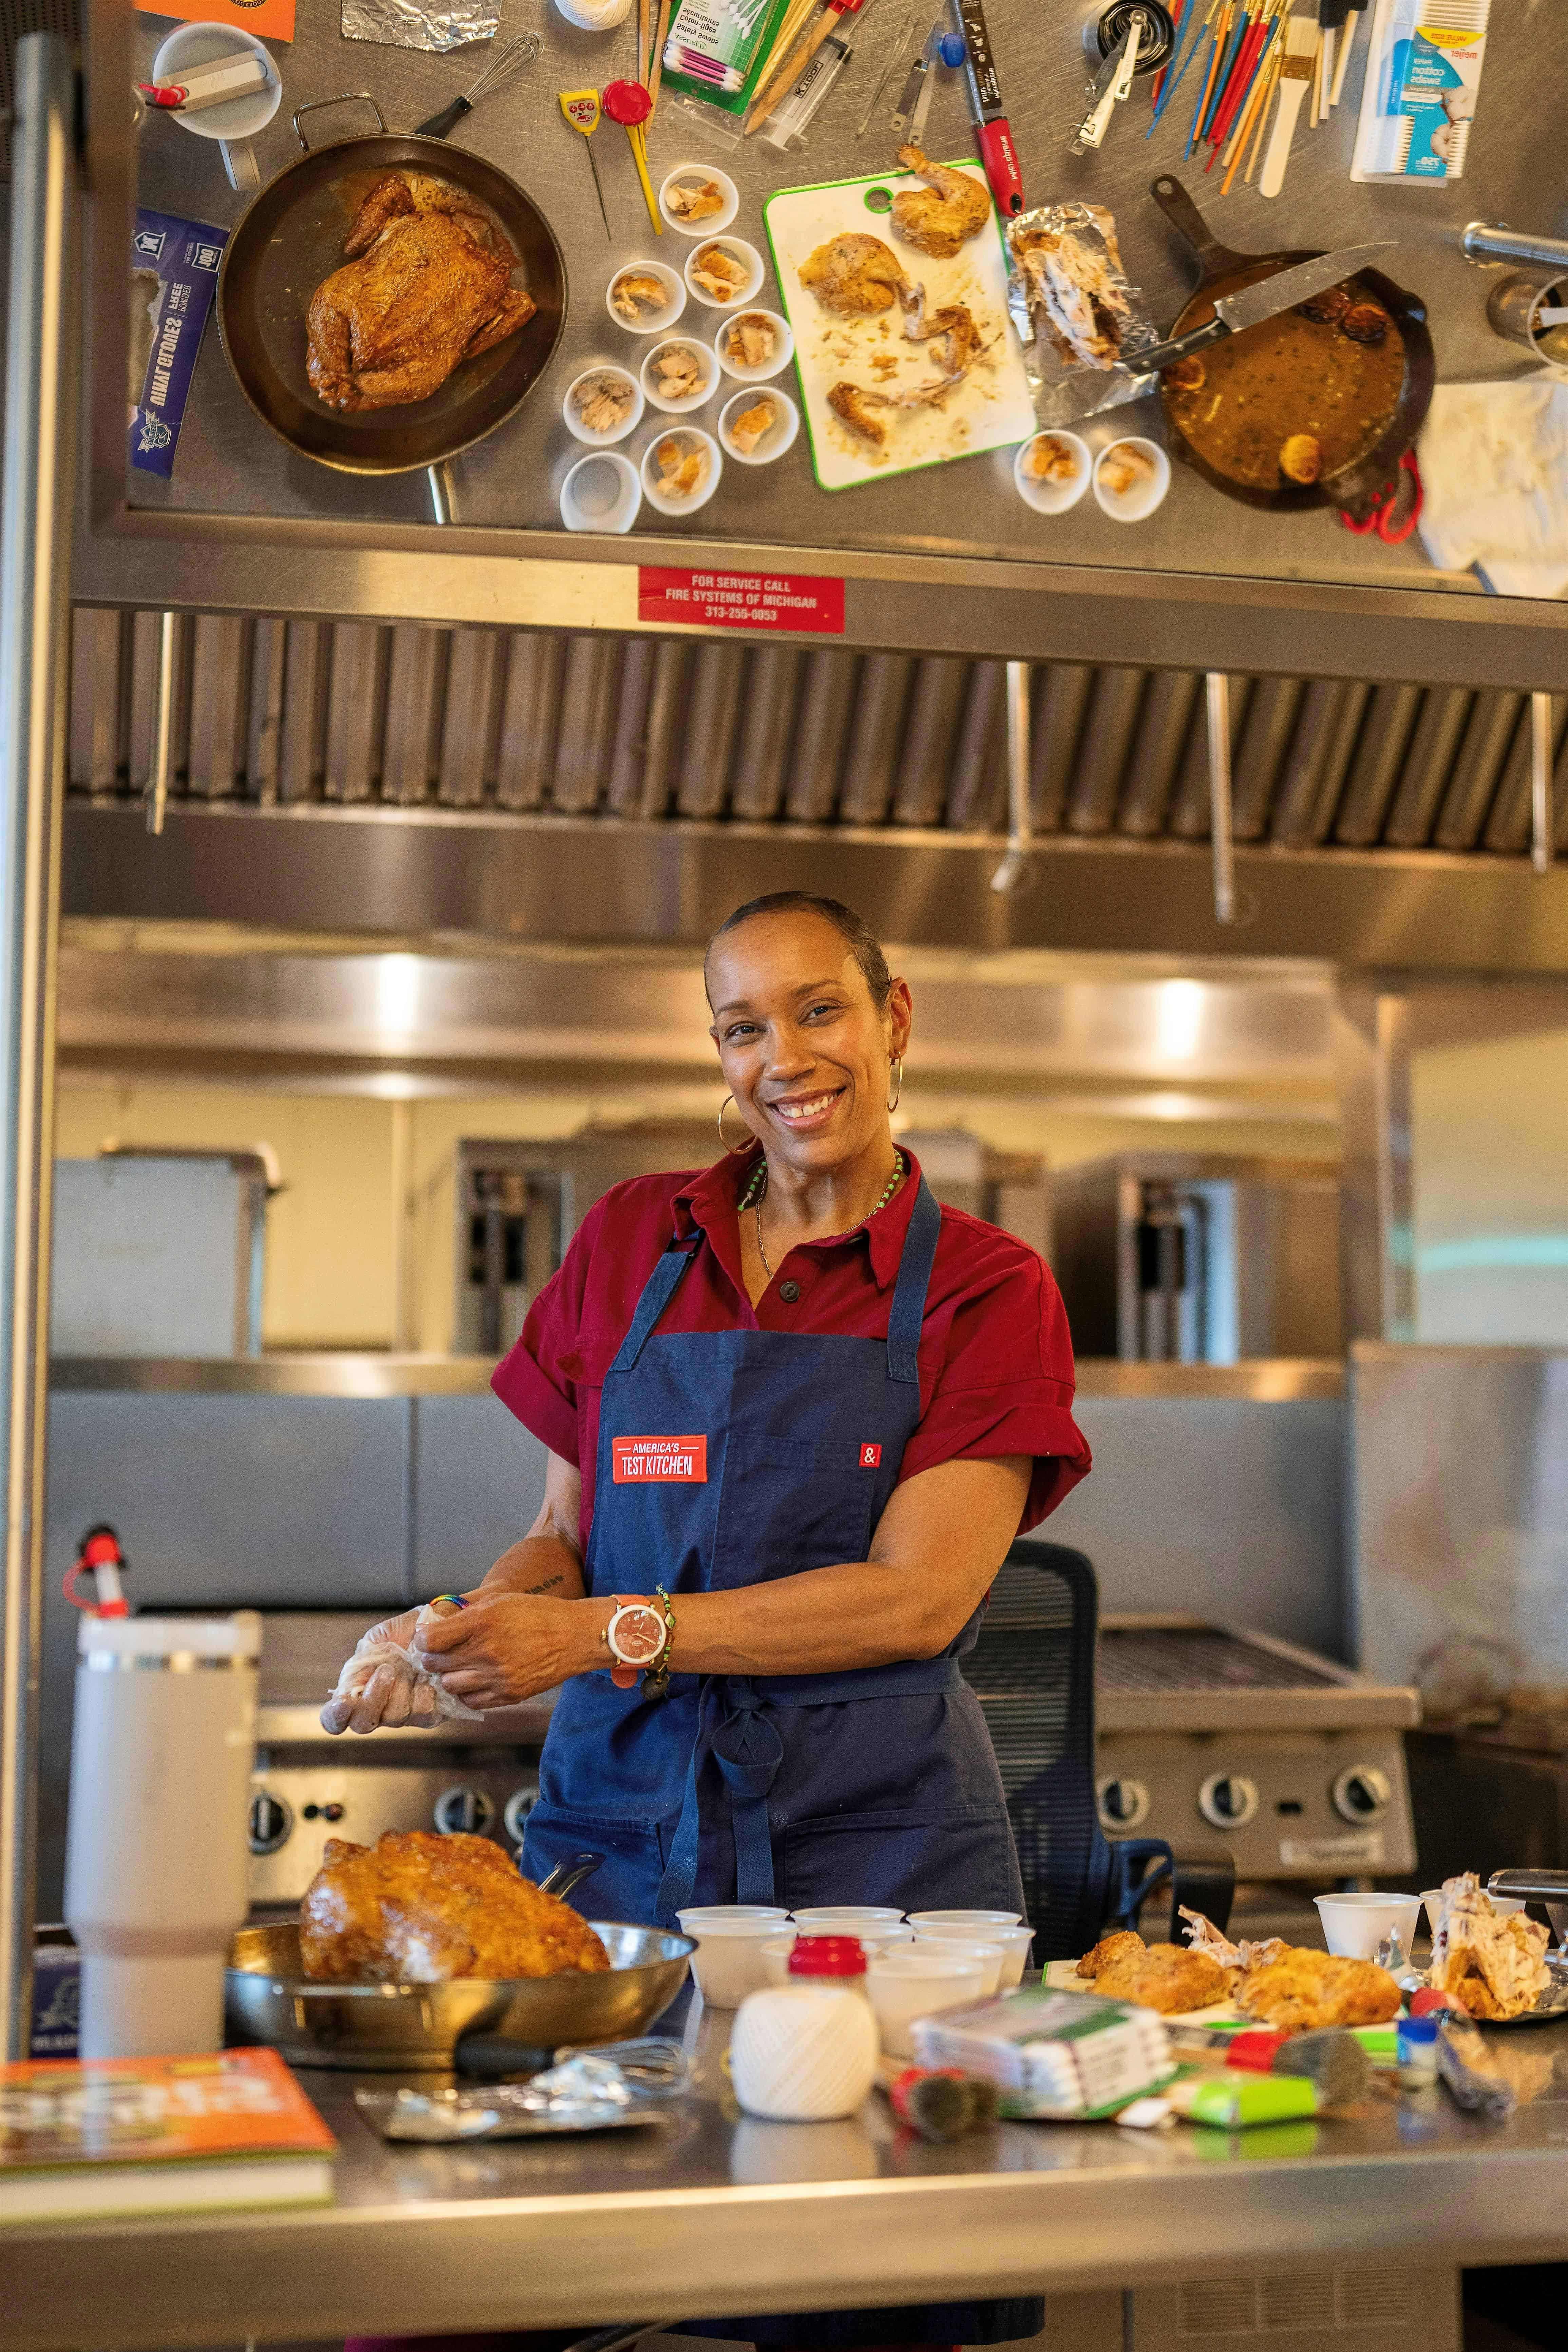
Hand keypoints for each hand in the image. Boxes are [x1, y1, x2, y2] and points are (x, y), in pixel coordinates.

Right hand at [320, 1609, 435, 1734]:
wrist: (437, 1628)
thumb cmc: (402, 1634)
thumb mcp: (376, 1639)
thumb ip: (361, 1661)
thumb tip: (354, 1683)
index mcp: (356, 1693)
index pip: (335, 1720)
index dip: (334, 1716)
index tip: (344, 1700)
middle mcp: (377, 1709)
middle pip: (362, 1724)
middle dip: (373, 1698)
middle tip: (386, 1670)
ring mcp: (402, 1714)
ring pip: (394, 1718)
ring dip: (401, 1690)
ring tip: (410, 1666)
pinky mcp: (428, 1714)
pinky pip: (422, 1713)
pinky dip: (424, 1692)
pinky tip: (427, 1677)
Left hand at [412, 1592, 600, 1711]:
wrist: (574, 1637)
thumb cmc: (537, 1613)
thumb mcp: (500, 1600)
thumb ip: (467, 1612)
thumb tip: (438, 1621)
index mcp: (482, 1622)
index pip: (430, 1640)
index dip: (423, 1639)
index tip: (427, 1638)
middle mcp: (486, 1651)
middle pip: (436, 1664)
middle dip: (433, 1657)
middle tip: (441, 1652)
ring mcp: (497, 1676)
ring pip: (450, 1685)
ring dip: (450, 1675)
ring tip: (460, 1666)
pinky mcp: (507, 1695)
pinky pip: (471, 1701)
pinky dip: (468, 1691)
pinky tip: (475, 1679)